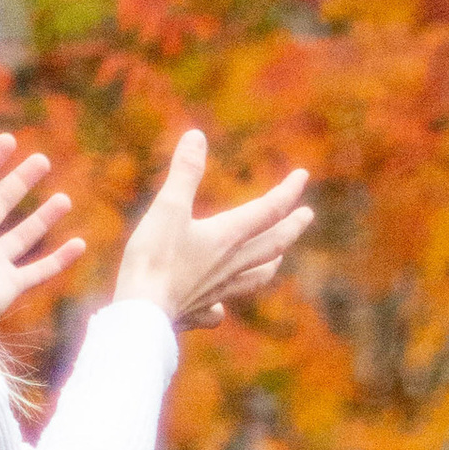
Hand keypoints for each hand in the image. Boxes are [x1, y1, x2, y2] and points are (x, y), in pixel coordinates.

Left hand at [0, 118, 82, 329]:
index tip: (10, 139)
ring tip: (65, 199)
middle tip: (43, 160)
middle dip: (21, 181)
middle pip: (1, 202)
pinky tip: (80, 244)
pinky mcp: (10, 284)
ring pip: (23, 235)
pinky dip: (61, 259)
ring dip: (44, 217)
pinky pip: (40, 270)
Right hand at [114, 129, 313, 331]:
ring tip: (278, 258)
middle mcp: (230, 265)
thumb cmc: (154, 260)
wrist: (141, 313)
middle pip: (272, 245)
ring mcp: (217, 291)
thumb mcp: (167, 208)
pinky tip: (219, 311)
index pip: (268, 210)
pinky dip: (221, 307)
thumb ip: (185, 173)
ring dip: (270, 264)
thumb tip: (196, 135)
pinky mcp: (197, 312)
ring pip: (253, 277)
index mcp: (227, 237)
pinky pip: (217, 310)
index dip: (287, 191)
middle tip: (307, 215)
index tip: (303, 175)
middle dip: (292, 227)